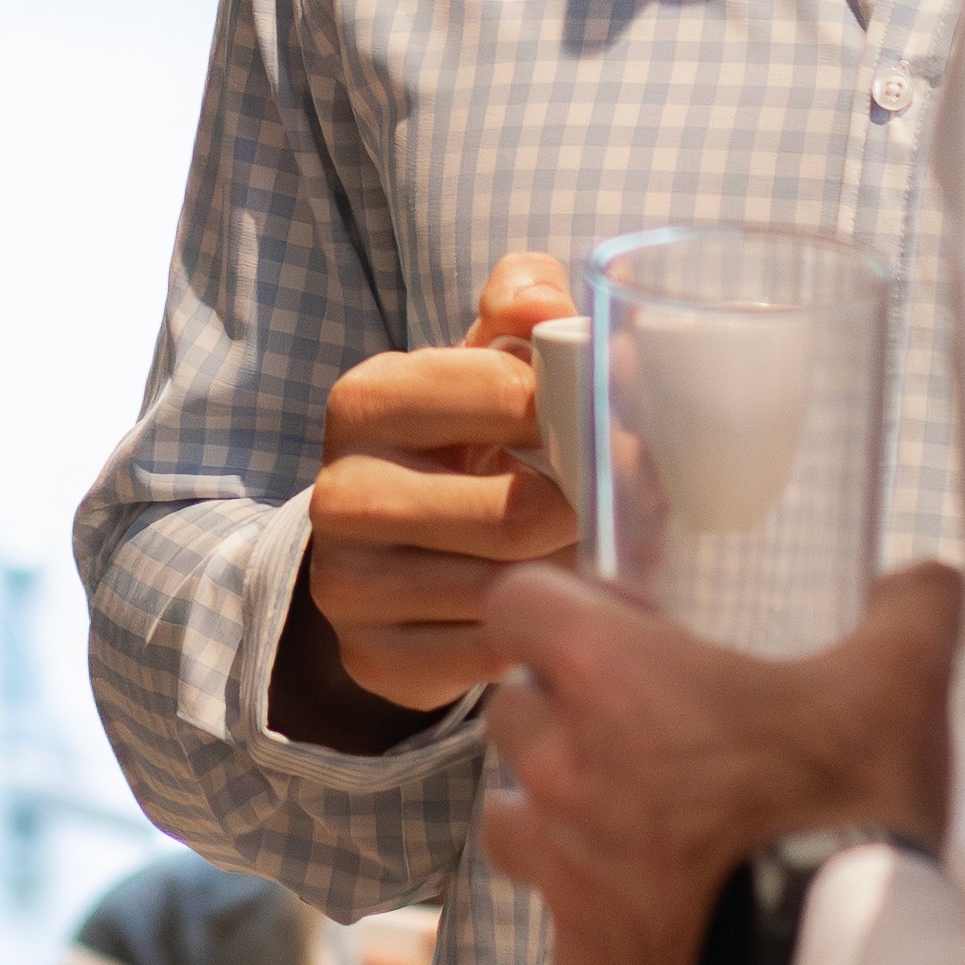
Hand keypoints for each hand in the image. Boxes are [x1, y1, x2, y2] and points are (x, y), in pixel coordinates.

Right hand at [271, 253, 584, 748]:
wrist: (386, 546)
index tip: (624, 431)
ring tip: (587, 557)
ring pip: (510, 594)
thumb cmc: (460, 438)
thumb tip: (548, 306)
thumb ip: (521, 303)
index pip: (512, 397)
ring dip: (570, 581)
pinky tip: (545, 607)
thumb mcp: (481, 360)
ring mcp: (348, 584)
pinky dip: (536, 635)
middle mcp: (341, 492)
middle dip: (587, 515)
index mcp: (367, 400)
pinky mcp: (372, 657)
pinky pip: (490, 660)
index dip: (588, 415)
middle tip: (619, 511)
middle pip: (518, 515)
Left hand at [474, 559, 961, 964]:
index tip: (635, 630)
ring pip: (512, 820)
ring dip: (558, 811)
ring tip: (643, 822)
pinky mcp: (586, 961)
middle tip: (652, 730)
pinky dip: (602, 910)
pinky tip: (671, 909)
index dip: (567, 605)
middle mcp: (560, 767)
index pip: (516, 604)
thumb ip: (913, 606)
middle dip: (564, 710)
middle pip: (513, 711)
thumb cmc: (857, 805)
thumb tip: (921, 583)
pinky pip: (567, 919)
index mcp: (610, 676)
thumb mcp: (907, 677)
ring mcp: (562, 872)